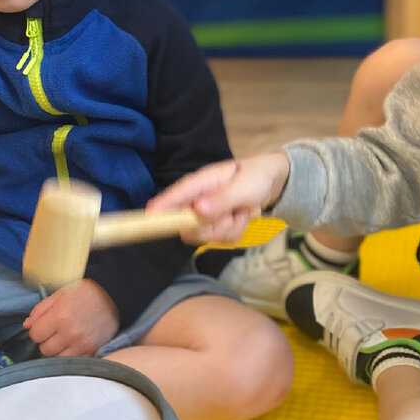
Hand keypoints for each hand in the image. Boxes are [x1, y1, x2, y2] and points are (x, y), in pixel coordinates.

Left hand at [23, 280, 118, 356]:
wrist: (115, 296)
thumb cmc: (85, 293)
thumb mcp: (60, 294)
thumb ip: (40, 310)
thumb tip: (27, 325)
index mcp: (60, 315)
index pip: (35, 334)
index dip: (37, 329)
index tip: (45, 324)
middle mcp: (70, 333)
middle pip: (44, 349)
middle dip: (47, 340)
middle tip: (56, 331)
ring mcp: (82, 344)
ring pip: (57, 358)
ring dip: (58, 350)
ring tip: (65, 338)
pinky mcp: (92, 351)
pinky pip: (72, 361)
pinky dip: (70, 354)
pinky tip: (74, 344)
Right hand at [148, 152, 290, 245]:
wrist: (269, 184)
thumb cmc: (254, 178)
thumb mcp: (244, 187)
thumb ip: (222, 199)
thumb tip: (196, 210)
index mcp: (200, 183)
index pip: (176, 195)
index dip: (162, 206)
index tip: (150, 216)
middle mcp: (196, 200)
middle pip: (188, 227)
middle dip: (214, 227)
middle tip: (234, 214)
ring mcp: (203, 215)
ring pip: (206, 237)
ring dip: (229, 228)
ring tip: (241, 212)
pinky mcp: (212, 227)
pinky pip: (219, 241)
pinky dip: (234, 232)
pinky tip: (240, 218)